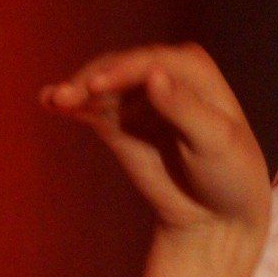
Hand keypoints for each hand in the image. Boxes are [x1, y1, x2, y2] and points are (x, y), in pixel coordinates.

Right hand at [37, 41, 271, 239]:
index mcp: (193, 70)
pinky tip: (48, 102)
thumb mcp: (215, 142)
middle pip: (121, 68)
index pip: (153, 62)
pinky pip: (91, 109)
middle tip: (66, 97)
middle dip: (93, 80)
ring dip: (76, 90)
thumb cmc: (229, 173)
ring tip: (54, 101)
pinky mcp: (118, 123)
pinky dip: (71, 105)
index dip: (124, 69)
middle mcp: (162, 76)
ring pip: (101, 87)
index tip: (97, 86)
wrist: (217, 214)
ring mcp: (137, 99)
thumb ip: (185, 109)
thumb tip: (154, 74)